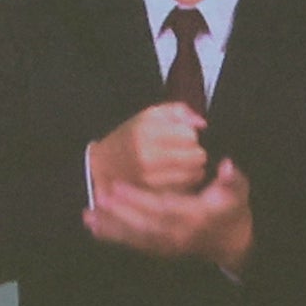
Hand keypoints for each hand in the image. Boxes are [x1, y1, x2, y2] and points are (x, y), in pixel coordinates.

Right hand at [87, 100, 213, 200]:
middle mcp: (148, 156)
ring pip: (195, 172)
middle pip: (197, 155)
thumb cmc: (131, 137)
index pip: (190, 135)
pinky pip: (186, 186)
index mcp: (146, 132)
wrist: (103, 165)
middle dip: (195, 152)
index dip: (189, 134)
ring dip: (194, 167)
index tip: (180, 136)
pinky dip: (187, 180)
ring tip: (181, 163)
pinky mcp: (154, 194)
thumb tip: (202, 124)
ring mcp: (151, 178)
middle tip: (184, 151)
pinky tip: (177, 175)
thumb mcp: (149, 115)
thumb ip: (179, 111)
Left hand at [87, 155, 251, 270]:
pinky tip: (94, 228)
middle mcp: (179, 234)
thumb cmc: (232, 210)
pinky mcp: (160, 250)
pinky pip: (135, 244)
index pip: (163, 207)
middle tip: (97, 196)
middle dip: (119, 212)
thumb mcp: (238, 192)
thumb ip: (232, 179)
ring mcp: (168, 246)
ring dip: (111, 227)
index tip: (117, 185)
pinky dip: (114, 236)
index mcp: (196, 217)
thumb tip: (228, 166)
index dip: (139, 198)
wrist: (232, 242)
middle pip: (144, 224)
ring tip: (88, 216)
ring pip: (136, 237)